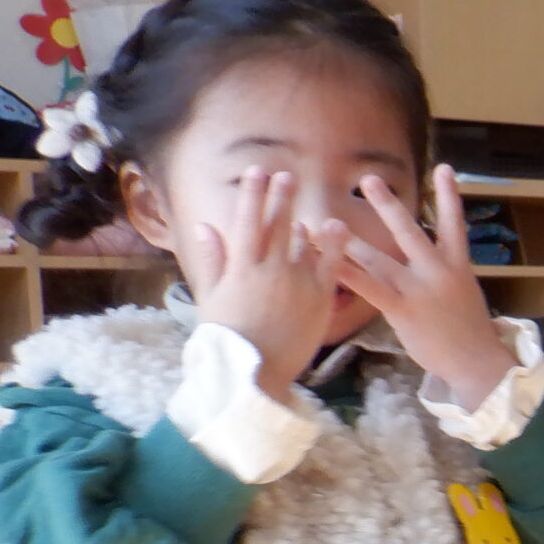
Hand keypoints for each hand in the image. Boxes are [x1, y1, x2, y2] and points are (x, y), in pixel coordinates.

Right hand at [186, 168, 351, 393]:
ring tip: (303, 206)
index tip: (257, 171)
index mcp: (241, 267)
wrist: (256, 372)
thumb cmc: (228, 338)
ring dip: (303, 219)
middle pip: (278, 223)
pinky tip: (338, 226)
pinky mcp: (321, 298)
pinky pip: (331, 265)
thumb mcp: (212, 297)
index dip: (253, 194)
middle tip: (286, 175)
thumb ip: (214, 259)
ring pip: (303, 241)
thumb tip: (206, 226)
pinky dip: (334, 244)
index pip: (247, 220)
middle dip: (280, 196)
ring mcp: (298, 282)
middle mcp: (271, 269)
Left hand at [336, 165, 510, 410]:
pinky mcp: (402, 309)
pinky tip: (326, 264)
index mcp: (458, 265)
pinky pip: (367, 288)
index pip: (455, 223)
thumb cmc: (468, 332)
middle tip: (369, 179)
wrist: (476, 363)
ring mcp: (419, 290)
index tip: (444, 168)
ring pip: (379, 259)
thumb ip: (442, 274)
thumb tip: (424, 261)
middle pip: (410, 231)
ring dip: (350, 240)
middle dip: (388, 205)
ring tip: (327, 223)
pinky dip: (345, 274)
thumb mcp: (463, 295)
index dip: (449, 195)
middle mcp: (438, 271)